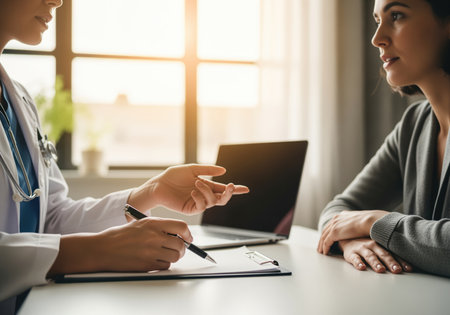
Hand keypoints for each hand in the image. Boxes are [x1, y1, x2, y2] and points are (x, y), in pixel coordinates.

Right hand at [49, 217, 191, 275]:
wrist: (103, 248)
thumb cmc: (121, 235)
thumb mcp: (141, 223)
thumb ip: (159, 227)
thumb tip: (179, 233)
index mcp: (153, 223)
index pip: (181, 227)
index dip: (187, 234)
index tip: (187, 237)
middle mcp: (154, 236)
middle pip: (181, 244)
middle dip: (182, 248)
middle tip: (178, 248)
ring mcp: (150, 251)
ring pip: (175, 256)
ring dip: (174, 256)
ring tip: (165, 254)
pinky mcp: (146, 264)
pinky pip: (165, 266)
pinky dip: (164, 264)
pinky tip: (155, 260)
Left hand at [128, 164, 249, 214]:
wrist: (159, 184)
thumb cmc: (173, 176)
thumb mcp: (192, 169)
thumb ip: (207, 170)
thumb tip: (224, 170)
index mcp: (206, 186)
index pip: (223, 189)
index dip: (235, 190)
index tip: (246, 189)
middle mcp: (204, 195)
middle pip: (222, 199)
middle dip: (229, 193)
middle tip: (231, 186)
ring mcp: (198, 203)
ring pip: (213, 202)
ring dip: (207, 191)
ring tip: (197, 183)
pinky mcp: (191, 209)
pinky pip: (201, 206)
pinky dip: (199, 198)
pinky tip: (193, 191)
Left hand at [317, 210, 388, 254]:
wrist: (371, 221)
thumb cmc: (371, 222)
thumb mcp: (362, 220)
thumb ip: (358, 223)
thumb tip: (361, 228)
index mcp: (343, 215)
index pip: (332, 224)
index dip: (329, 232)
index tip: (327, 237)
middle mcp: (336, 218)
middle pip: (326, 230)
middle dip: (322, 238)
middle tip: (320, 246)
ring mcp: (334, 225)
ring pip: (324, 236)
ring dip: (321, 245)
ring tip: (321, 251)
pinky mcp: (334, 233)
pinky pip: (326, 242)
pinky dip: (325, 248)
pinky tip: (325, 253)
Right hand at [338, 238, 412, 273]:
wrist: (347, 237)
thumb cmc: (367, 244)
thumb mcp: (379, 244)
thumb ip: (391, 251)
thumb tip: (411, 264)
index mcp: (381, 243)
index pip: (393, 252)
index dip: (401, 260)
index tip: (409, 269)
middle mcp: (372, 245)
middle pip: (383, 254)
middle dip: (390, 262)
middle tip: (397, 270)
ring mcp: (361, 248)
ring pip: (370, 256)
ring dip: (375, 263)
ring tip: (380, 270)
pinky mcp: (351, 253)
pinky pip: (354, 258)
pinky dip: (358, 262)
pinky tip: (361, 267)